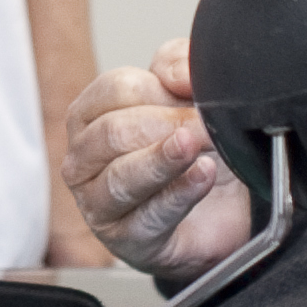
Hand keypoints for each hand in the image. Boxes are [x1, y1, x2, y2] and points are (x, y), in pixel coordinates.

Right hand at [64, 39, 253, 280]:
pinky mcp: (125, 240)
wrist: (223, 209)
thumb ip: (178, 66)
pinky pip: (149, 216)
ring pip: (122, 177)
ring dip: (165, 159)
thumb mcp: (187, 95)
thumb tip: (177, 72)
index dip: (158, 89)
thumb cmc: (193, 149)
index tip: (196, 92)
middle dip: (167, 124)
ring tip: (195, 146)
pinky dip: (180, 193)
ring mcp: (98, 203)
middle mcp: (84, 160)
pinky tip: (202, 176)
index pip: (113, 90)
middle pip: (114, 132)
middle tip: (207, 124)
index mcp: (90, 116)